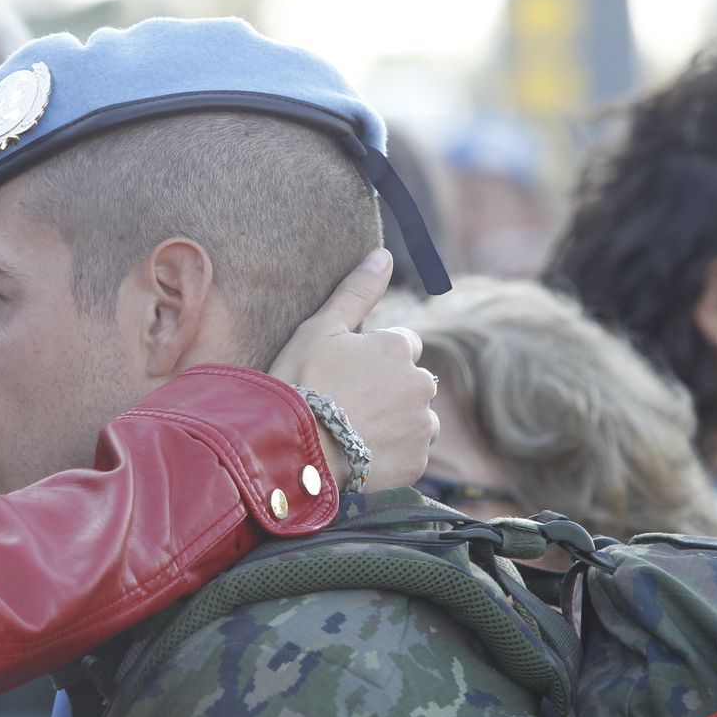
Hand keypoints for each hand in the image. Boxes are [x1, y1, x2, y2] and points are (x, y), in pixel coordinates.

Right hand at [268, 248, 438, 490]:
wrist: (294, 452)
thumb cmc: (301, 384)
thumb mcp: (320, 330)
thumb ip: (356, 292)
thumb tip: (382, 254)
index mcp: (400, 346)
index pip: (403, 344)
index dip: (373, 358)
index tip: (345, 374)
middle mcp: (421, 383)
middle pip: (411, 381)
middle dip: (389, 389)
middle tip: (346, 404)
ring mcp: (422, 425)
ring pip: (416, 417)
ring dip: (395, 422)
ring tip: (353, 432)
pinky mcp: (417, 462)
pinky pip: (411, 453)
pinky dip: (392, 453)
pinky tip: (360, 454)